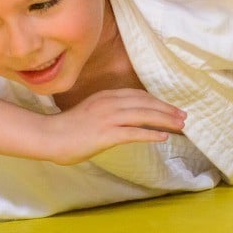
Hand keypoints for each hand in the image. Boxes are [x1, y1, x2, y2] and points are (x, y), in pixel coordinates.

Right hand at [45, 89, 185, 164]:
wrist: (49, 136)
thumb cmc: (67, 129)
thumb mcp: (91, 112)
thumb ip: (108, 112)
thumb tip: (125, 120)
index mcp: (106, 96)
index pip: (138, 95)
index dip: (157, 101)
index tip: (171, 108)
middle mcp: (109, 103)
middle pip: (145, 103)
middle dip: (166, 109)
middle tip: (183, 117)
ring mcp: (108, 117)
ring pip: (143, 115)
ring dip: (164, 120)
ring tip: (180, 126)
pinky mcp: (105, 133)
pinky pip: (133, 132)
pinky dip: (150, 133)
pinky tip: (163, 137)